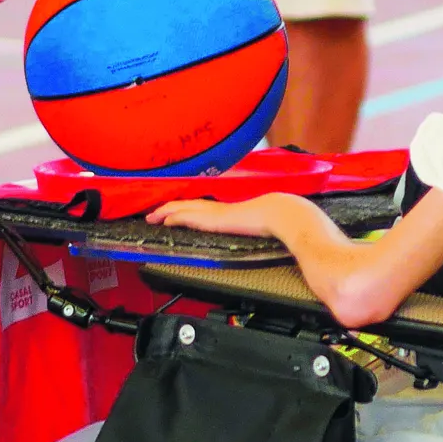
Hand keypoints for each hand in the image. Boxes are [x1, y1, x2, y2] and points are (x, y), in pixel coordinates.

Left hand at [148, 191, 337, 253]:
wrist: (289, 216)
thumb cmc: (284, 220)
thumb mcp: (267, 227)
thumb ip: (261, 230)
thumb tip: (264, 236)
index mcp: (234, 211)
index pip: (205, 207)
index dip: (188, 209)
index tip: (174, 212)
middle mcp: (224, 208)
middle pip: (190, 205)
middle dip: (170, 208)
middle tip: (153, 213)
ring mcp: (220, 212)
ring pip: (186, 208)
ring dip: (168, 211)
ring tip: (153, 216)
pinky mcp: (218, 219)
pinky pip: (192, 216)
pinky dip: (177, 216)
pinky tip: (166, 220)